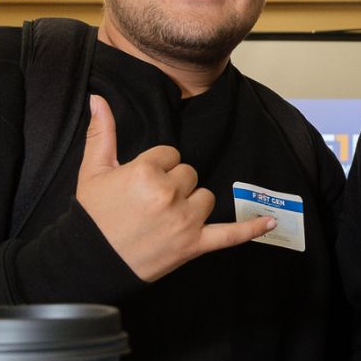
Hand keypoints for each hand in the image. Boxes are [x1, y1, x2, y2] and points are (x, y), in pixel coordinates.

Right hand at [77, 95, 275, 281]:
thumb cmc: (91, 216)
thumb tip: (98, 98)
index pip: (169, 154)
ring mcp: (185, 220)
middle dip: (173, 185)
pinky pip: (230, 234)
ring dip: (192, 203)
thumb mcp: (92, 171)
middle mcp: (169, 194)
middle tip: (148, 204)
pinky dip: (251, 229)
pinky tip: (270, 221)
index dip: (156, 167)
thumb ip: (102, 132)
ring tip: (165, 218)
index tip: (139, 183)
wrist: (90, 262)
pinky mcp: (194, 245)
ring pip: (206, 196)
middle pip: (189, 174)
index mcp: (146, 172)